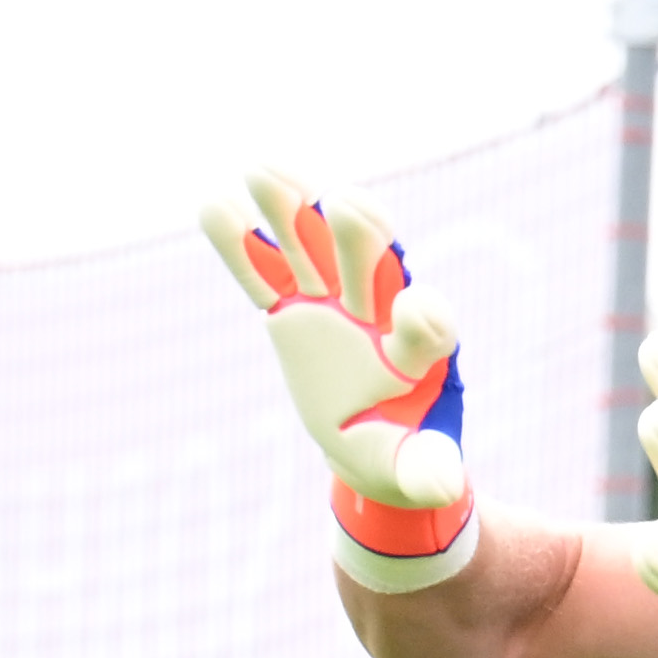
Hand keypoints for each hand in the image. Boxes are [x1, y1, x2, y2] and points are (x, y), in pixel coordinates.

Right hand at [206, 169, 479, 590]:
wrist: (369, 437)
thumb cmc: (399, 451)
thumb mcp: (415, 471)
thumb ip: (429, 471)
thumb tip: (444, 487)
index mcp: (420, 353)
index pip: (429, 325)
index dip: (424, 318)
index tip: (417, 310)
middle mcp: (379, 310)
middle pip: (373, 264)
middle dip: (358, 237)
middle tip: (340, 205)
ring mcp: (332, 301)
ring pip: (314, 249)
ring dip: (293, 210)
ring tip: (263, 169)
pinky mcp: (292, 307)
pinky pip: (262, 271)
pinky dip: (239, 243)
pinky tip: (212, 205)